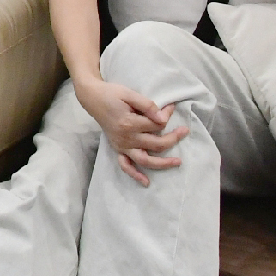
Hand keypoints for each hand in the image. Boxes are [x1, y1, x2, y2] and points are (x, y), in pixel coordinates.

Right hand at [73, 76, 188, 185]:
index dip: (166, 116)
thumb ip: (147, 105)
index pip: (157, 124)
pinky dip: (135, 175)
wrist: (91, 97)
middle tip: (185, 131)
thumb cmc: (111, 93)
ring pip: (145, 160)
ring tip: (178, 161)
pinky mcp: (117, 148)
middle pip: (157, 144)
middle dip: (173, 138)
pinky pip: (126, 165)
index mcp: (129, 123)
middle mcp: (126, 138)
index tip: (171, 107)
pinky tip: (146, 182)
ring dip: (163, 163)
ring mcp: (121, 145)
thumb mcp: (129, 93)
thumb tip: (163, 119)